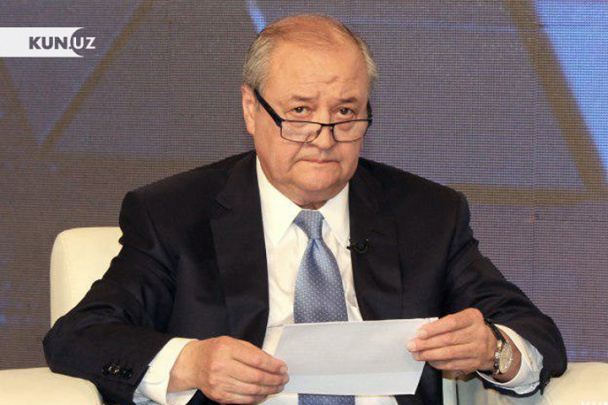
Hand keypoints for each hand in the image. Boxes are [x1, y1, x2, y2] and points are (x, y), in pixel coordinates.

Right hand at [168, 336, 287, 403]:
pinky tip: (264, 393)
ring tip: (278, 386)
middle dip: (274, 379)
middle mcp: (222, 367)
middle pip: (256, 377)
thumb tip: (273, 363)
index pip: (257, 359)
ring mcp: (220, 383)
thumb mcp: (233, 342)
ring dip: (269, 390)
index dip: (273, 365)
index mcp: (227, 349)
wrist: (193, 364)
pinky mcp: (220, 396)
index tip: (283, 367)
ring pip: (252, 390)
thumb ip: (252, 351)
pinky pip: (244, 400)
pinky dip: (257, 397)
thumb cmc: (215, 350)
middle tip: (283, 378)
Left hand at [407, 308, 520, 380]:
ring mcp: (478, 350)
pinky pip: (453, 364)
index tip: (419, 333)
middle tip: (412, 345)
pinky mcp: (475, 363)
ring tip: (417, 354)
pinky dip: (439, 363)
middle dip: (427, 343)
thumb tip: (422, 333)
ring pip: (450, 353)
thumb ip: (444, 323)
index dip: (434, 328)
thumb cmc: (468, 329)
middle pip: (449, 339)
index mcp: (473, 317)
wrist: (491, 345)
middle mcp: (478, 333)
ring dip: (430, 355)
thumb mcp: (461, 319)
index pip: (452, 322)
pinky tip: (429, 360)